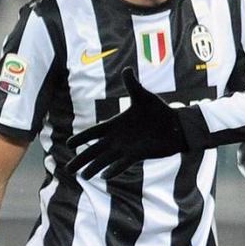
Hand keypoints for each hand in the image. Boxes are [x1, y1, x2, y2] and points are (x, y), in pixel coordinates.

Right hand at [66, 68, 187, 178]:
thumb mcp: (144, 96)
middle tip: (68, 169)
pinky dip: (115, 170)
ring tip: (83, 176)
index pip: (94, 132)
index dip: (82, 137)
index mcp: (115, 124)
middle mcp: (117, 139)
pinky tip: (105, 176)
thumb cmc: (159, 110)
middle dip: (81, 158)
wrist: (176, 125)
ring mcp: (126, 148)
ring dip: (95, 168)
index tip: (69, 144)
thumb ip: (133, 85)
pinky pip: (123, 164)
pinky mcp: (137, 155)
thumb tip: (127, 69)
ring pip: (106, 160)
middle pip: (95, 150)